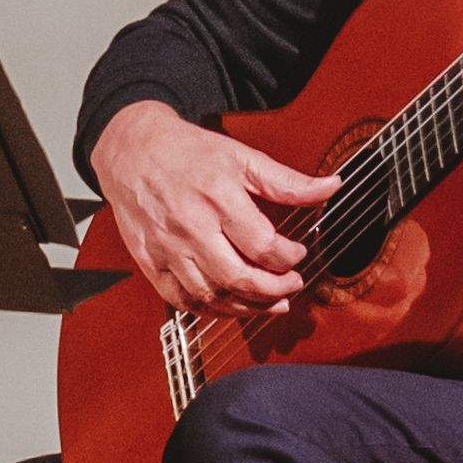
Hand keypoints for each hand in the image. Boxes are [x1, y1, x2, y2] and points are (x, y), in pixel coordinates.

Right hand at [94, 97, 340, 314]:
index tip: (298, 254)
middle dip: (275, 289)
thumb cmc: (188, 153)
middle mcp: (191, 227)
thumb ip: (286, 180)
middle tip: (293, 285)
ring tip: (271, 303)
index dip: (289, 257)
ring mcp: (168, 248)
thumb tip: (332, 186)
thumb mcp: (240, 157)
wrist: (130, 151)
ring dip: (248, 307)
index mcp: (218, 198)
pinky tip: (232, 305)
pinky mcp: (150, 262)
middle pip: (238, 277)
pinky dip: (211, 311)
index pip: (262, 244)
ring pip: (212, 295)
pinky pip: (182, 300)